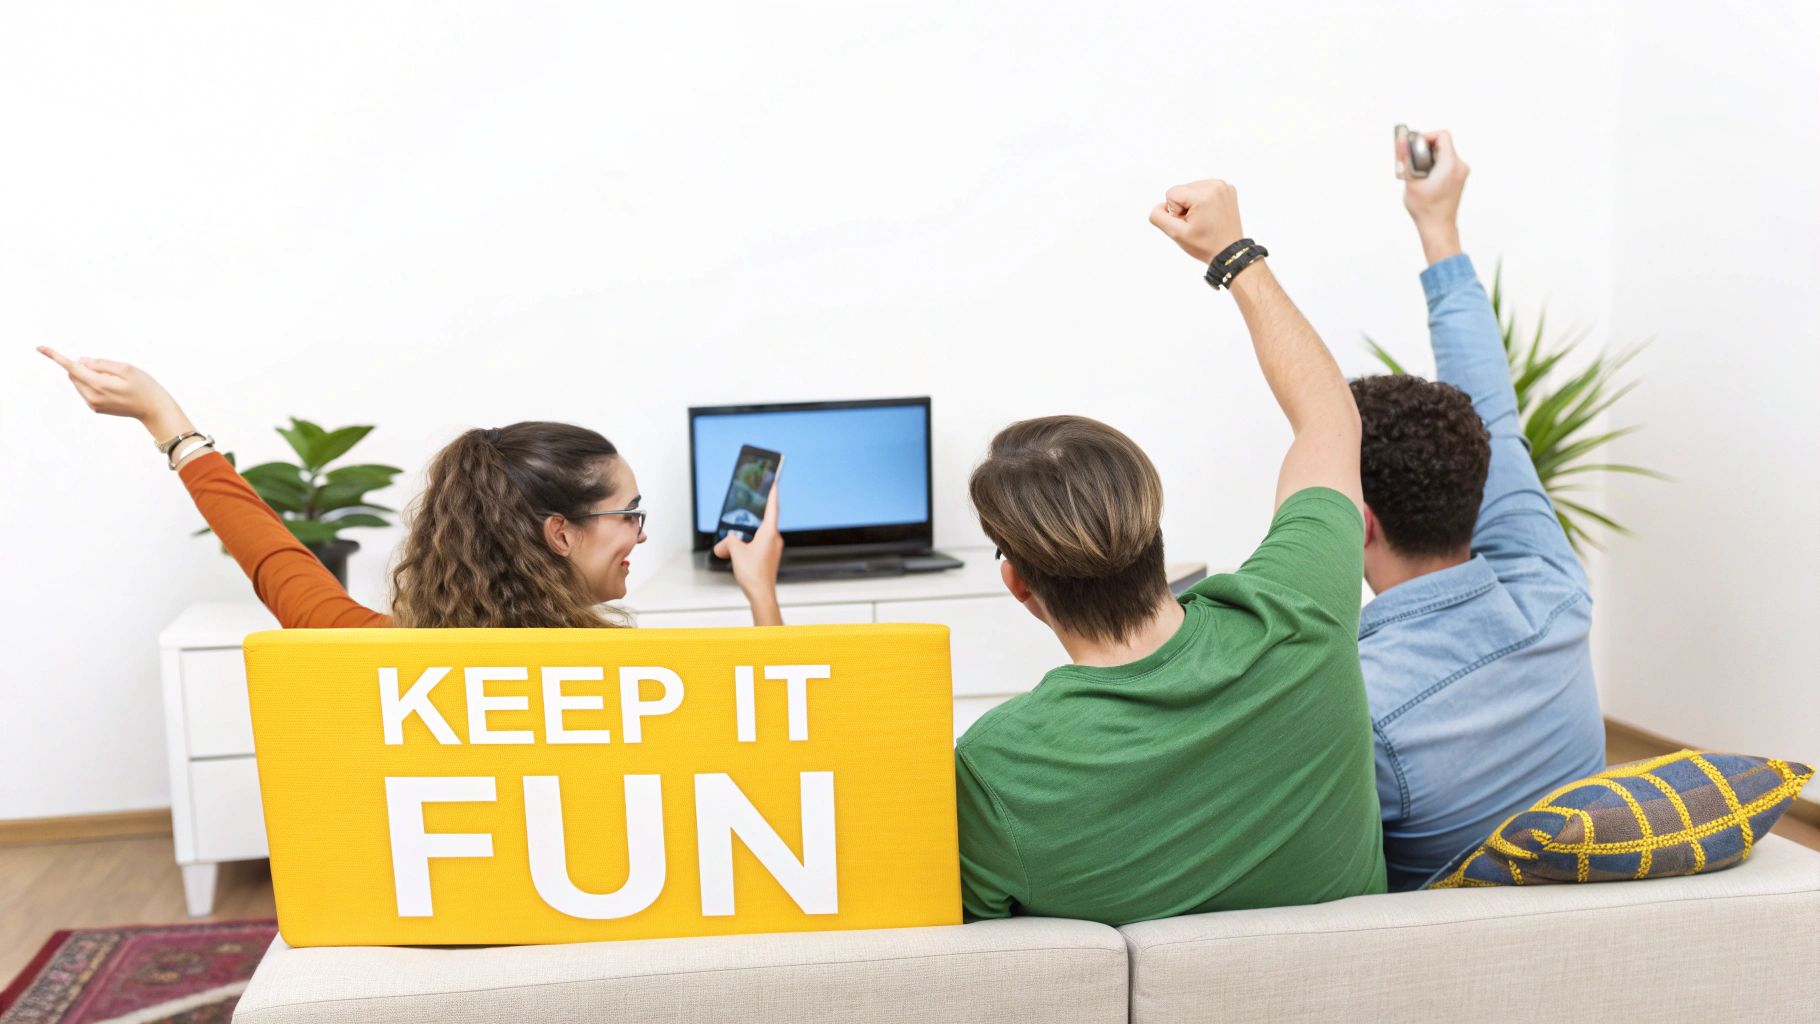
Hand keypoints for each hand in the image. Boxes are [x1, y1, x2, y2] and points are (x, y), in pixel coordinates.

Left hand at [37, 346, 193, 441]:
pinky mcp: (96, 408)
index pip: (71, 367)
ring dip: (89, 375)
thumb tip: (82, 362)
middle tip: (109, 368)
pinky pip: (86, 390)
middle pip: (74, 373)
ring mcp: (93, 404)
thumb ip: (101, 363)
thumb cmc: (144, 387)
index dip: (55, 356)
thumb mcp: (126, 368)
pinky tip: (113, 388)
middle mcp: (91, 396)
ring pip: (79, 382)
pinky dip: (93, 384)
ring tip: (115, 380)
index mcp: (98, 384)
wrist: (155, 410)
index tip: (40, 348)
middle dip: (84, 366)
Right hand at [713, 481, 783, 622]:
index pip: (773, 507)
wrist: (761, 594)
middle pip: (764, 520)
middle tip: (746, 506)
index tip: (774, 481)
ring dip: (746, 535)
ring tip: (733, 538)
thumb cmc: (754, 574)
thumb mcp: (735, 552)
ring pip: (759, 534)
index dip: (773, 493)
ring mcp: (773, 548)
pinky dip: (748, 544)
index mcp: (769, 533)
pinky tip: (736, 550)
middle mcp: (775, 539)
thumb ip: (729, 541)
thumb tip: (724, 543)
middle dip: (751, 517)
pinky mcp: (769, 557)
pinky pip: (758, 544)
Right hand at [1148, 179, 1244, 263]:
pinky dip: (1203, 201)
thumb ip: (1158, 217)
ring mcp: (1223, 186)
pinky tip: (1210, 214)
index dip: (1175, 212)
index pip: (1171, 193)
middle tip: (1197, 223)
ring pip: (1192, 189)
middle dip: (1184, 207)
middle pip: (1182, 190)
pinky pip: (1204, 190)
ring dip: (1193, 204)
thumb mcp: (1176, 234)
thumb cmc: (1204, 245)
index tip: (1189, 223)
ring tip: (1204, 219)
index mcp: (1204, 195)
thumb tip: (1160, 205)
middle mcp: (1215, 185)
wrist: (1228, 252)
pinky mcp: (1227, 188)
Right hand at [1398, 129, 1466, 263]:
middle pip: (1442, 145)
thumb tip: (1401, 139)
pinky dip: (1433, 167)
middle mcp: (1460, 166)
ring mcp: (1461, 173)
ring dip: (1427, 159)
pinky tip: (1423, 181)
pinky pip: (1446, 164)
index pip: (1442, 135)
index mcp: (1451, 164)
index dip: (1425, 137)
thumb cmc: (1425, 209)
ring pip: (1443, 155)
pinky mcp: (1459, 179)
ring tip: (1416, 175)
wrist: (1438, 228)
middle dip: (1423, 150)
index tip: (1413, 148)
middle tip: (1411, 163)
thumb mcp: (1411, 181)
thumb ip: (1406, 157)